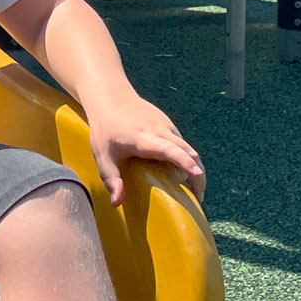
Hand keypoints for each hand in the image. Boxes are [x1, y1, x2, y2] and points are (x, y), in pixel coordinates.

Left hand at [86, 90, 204, 205]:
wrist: (110, 96)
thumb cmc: (104, 129)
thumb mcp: (102, 156)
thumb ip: (111, 179)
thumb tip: (117, 203)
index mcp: (143, 139)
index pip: (169, 150)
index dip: (184, 162)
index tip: (196, 174)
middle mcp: (160, 130)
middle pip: (188, 151)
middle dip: (198, 174)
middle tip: (198, 198)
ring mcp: (167, 126)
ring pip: (188, 148)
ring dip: (195, 167)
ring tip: (194, 191)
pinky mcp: (169, 125)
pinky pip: (183, 143)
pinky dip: (188, 158)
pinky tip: (182, 173)